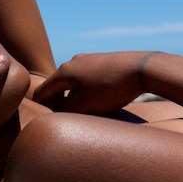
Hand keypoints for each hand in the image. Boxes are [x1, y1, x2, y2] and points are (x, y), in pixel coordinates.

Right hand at [33, 51, 151, 113]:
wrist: (141, 69)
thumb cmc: (110, 88)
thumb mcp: (84, 105)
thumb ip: (64, 110)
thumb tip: (56, 111)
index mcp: (63, 72)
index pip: (41, 91)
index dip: (40, 108)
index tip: (45, 121)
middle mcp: (72, 63)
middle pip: (56, 86)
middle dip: (56, 103)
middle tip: (64, 119)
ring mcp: (87, 60)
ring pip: (71, 82)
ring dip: (71, 97)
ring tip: (82, 111)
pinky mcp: (100, 62)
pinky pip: (84, 78)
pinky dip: (83, 90)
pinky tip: (95, 99)